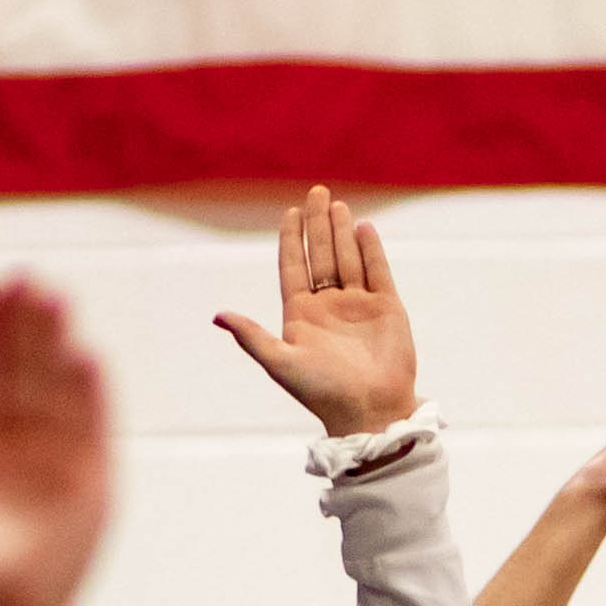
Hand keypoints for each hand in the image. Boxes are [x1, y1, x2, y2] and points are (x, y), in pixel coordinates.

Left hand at [0, 278, 111, 605]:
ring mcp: (58, 470)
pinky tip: (87, 359)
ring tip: (57, 300)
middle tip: (26, 280)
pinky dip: (92, 399)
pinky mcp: (90, 492)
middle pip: (24, 376)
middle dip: (25, 329)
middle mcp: (21, 454)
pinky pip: (92, 434)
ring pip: (58, 394)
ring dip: (58, 348)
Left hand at [214, 184, 417, 440]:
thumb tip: (217, 316)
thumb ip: (251, 337)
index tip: (290, 211)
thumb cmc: (322, 393)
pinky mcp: (388, 310)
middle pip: (321, 255)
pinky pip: (377, 271)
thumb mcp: (281, 364)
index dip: (291, 239)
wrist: (371, 413)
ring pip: (348, 259)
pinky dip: (371, 250)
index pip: (294, 267)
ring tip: (337, 205)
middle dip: (318, 224)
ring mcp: (359, 306)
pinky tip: (363, 228)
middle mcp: (329, 306)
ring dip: (342, 232)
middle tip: (317, 192)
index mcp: (301, 315)